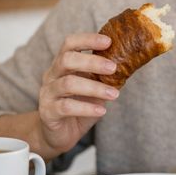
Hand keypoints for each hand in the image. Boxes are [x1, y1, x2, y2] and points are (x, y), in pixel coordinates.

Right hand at [37, 33, 118, 153]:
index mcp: (62, 65)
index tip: (108, 41)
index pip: (70, 44)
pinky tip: (101, 111)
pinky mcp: (48, 112)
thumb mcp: (93, 88)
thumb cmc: (78, 107)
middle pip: (66, 60)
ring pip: (68, 84)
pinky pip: (66, 107)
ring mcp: (47, 93)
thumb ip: (103, 77)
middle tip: (113, 67)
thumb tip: (128, 64)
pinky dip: (86, 108)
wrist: (59, 134)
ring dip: (95, 88)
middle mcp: (52, 75)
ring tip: (114, 94)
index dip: (88, 39)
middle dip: (92, 62)